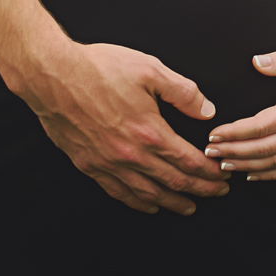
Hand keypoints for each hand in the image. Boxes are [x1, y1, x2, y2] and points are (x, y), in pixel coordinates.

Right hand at [15, 41, 230, 214]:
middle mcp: (130, 154)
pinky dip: (138, 203)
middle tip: (217, 194)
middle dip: (200, 190)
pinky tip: (148, 205)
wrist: (52, 76)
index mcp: (149, 132)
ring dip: (172, 202)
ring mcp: (108, 163)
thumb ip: (182, 91)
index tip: (223, 175)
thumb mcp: (149, 69)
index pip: (188, 161)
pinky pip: (118, 192)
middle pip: (173, 182)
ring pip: (147, 194)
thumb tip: (207, 110)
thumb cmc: (98, 68)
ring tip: (188, 207)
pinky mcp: (89, 165)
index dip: (209, 172)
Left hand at [202, 49, 275, 180]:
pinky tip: (251, 175)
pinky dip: (269, 174)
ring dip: (246, 165)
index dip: (234, 132)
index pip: (260, 126)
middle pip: (261, 149)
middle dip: (232, 152)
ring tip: (222, 165)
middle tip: (207, 153)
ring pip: (273, 163)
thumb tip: (255, 62)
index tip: (213, 134)